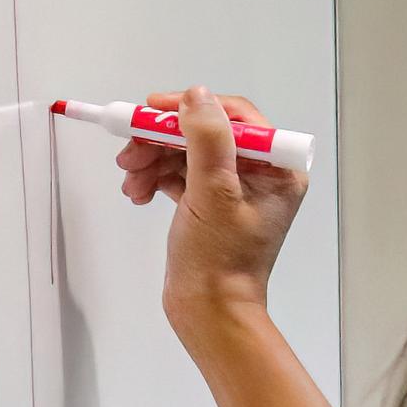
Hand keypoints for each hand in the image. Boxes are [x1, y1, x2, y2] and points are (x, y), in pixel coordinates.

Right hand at [124, 87, 311, 331]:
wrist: (209, 311)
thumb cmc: (220, 260)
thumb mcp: (214, 193)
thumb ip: (208, 140)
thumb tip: (196, 96)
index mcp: (277, 170)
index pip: (235, 118)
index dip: (192, 109)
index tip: (152, 109)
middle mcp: (261, 176)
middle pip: (205, 134)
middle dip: (162, 140)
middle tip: (128, 152)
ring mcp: (234, 191)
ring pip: (187, 153)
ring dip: (152, 160)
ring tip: (130, 182)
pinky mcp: (210, 205)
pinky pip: (180, 175)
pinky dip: (155, 178)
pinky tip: (137, 192)